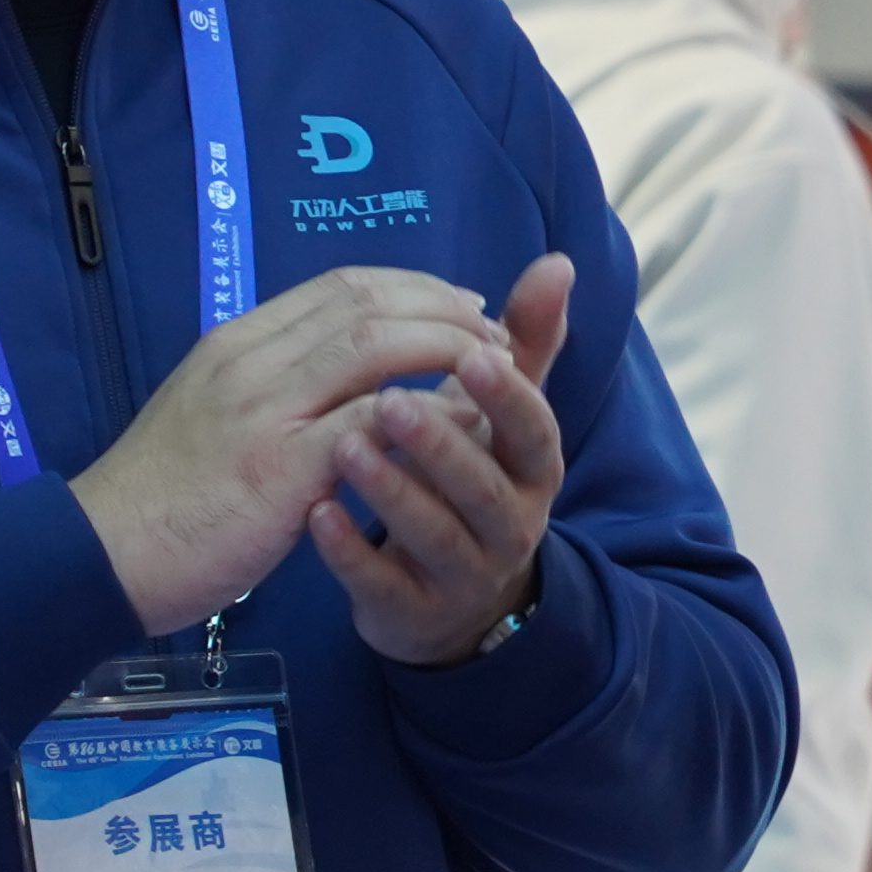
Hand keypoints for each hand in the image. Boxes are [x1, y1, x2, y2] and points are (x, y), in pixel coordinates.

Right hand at [69, 262, 532, 631]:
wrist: (99, 553)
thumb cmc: (163, 497)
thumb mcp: (214, 417)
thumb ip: (271, 387)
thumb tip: (334, 368)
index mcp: (237, 343)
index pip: (340, 286)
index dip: (413, 288)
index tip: (460, 304)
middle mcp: (251, 360)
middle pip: (366, 301)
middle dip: (445, 309)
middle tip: (496, 333)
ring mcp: (263, 409)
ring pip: (374, 344)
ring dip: (447, 348)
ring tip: (495, 371)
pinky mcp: (277, 466)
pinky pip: (369, 421)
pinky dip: (424, 415)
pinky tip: (463, 429)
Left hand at [311, 253, 575, 664]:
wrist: (447, 596)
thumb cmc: (470, 479)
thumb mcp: (499, 417)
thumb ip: (524, 342)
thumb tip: (558, 260)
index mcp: (533, 470)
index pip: (535, 431)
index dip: (509, 397)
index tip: (475, 355)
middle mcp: (510, 524)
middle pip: (482, 487)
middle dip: (441, 443)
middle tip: (391, 400)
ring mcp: (462, 574)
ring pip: (435, 536)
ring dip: (392, 492)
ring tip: (343, 447)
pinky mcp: (411, 610)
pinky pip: (381, 584)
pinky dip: (349, 550)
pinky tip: (313, 514)